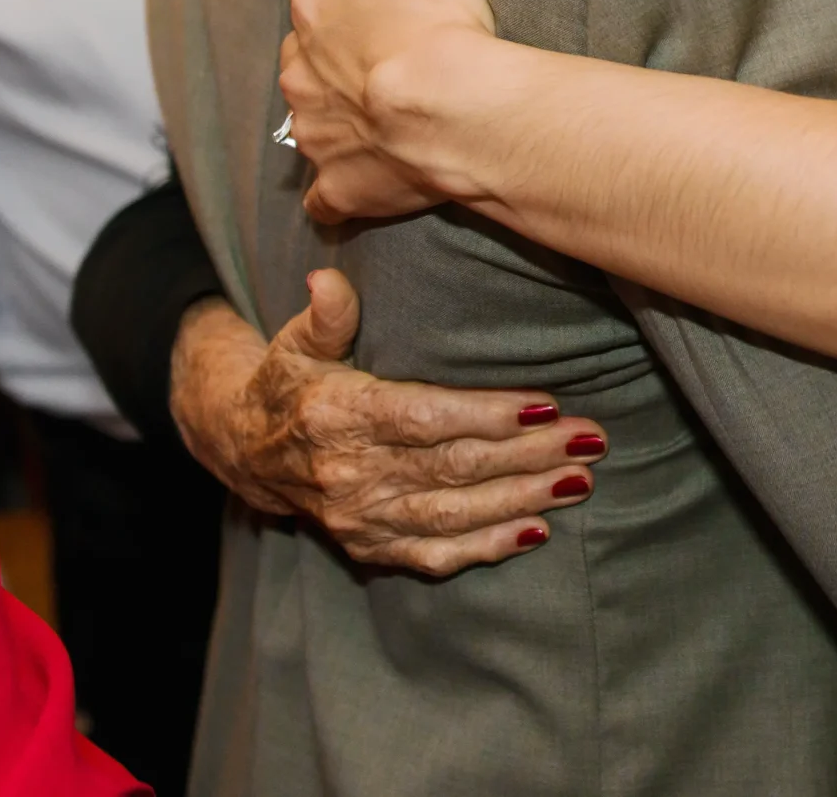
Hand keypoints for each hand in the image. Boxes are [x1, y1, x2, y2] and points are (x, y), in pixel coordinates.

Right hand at [169, 274, 607, 575]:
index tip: (547, 404)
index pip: (424, 418)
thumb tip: (329, 281)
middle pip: (453, 467)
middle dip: (529, 455)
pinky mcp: (371, 548)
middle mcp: (349, 474)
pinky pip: (435, 555)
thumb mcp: (297, 341)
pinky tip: (537, 530)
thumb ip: (326, 315)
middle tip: (591, 438)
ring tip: (580, 479)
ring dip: (522, 499)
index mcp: (338, 416)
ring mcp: (361, 518)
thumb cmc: (291, 381)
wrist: (245, 451)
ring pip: (454, 515)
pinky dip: (487, 547)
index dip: (487, 415)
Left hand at [282, 0, 494, 223]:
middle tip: (357, 36)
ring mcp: (317, 132)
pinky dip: (330, 185)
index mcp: (315, 10)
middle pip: (299, 46)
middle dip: (320, 37)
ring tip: (359, 105)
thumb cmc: (435, 23)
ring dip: (325, 106)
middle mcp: (302, 71)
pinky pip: (323, 191)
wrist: (454, 113)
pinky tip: (344, 182)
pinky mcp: (342, 183)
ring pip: (304, 114)